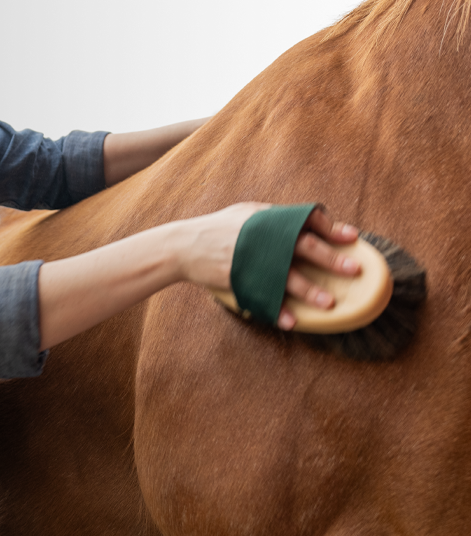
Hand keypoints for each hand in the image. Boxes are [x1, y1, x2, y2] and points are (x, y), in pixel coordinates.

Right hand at [180, 203, 360, 328]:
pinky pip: (261, 297)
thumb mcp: (246, 213)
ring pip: (285, 276)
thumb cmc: (218, 228)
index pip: (305, 219)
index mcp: (267, 219)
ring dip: (309, 291)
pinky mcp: (236, 278)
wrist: (183, 245)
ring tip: (329, 303)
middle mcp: (261, 237)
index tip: (353, 238)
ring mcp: (249, 259)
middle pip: (302, 246)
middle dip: (330, 259)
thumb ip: (274, 217)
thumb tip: (307, 222)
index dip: (331, 228)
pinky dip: (277, 311)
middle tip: (352, 270)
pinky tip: (291, 322)